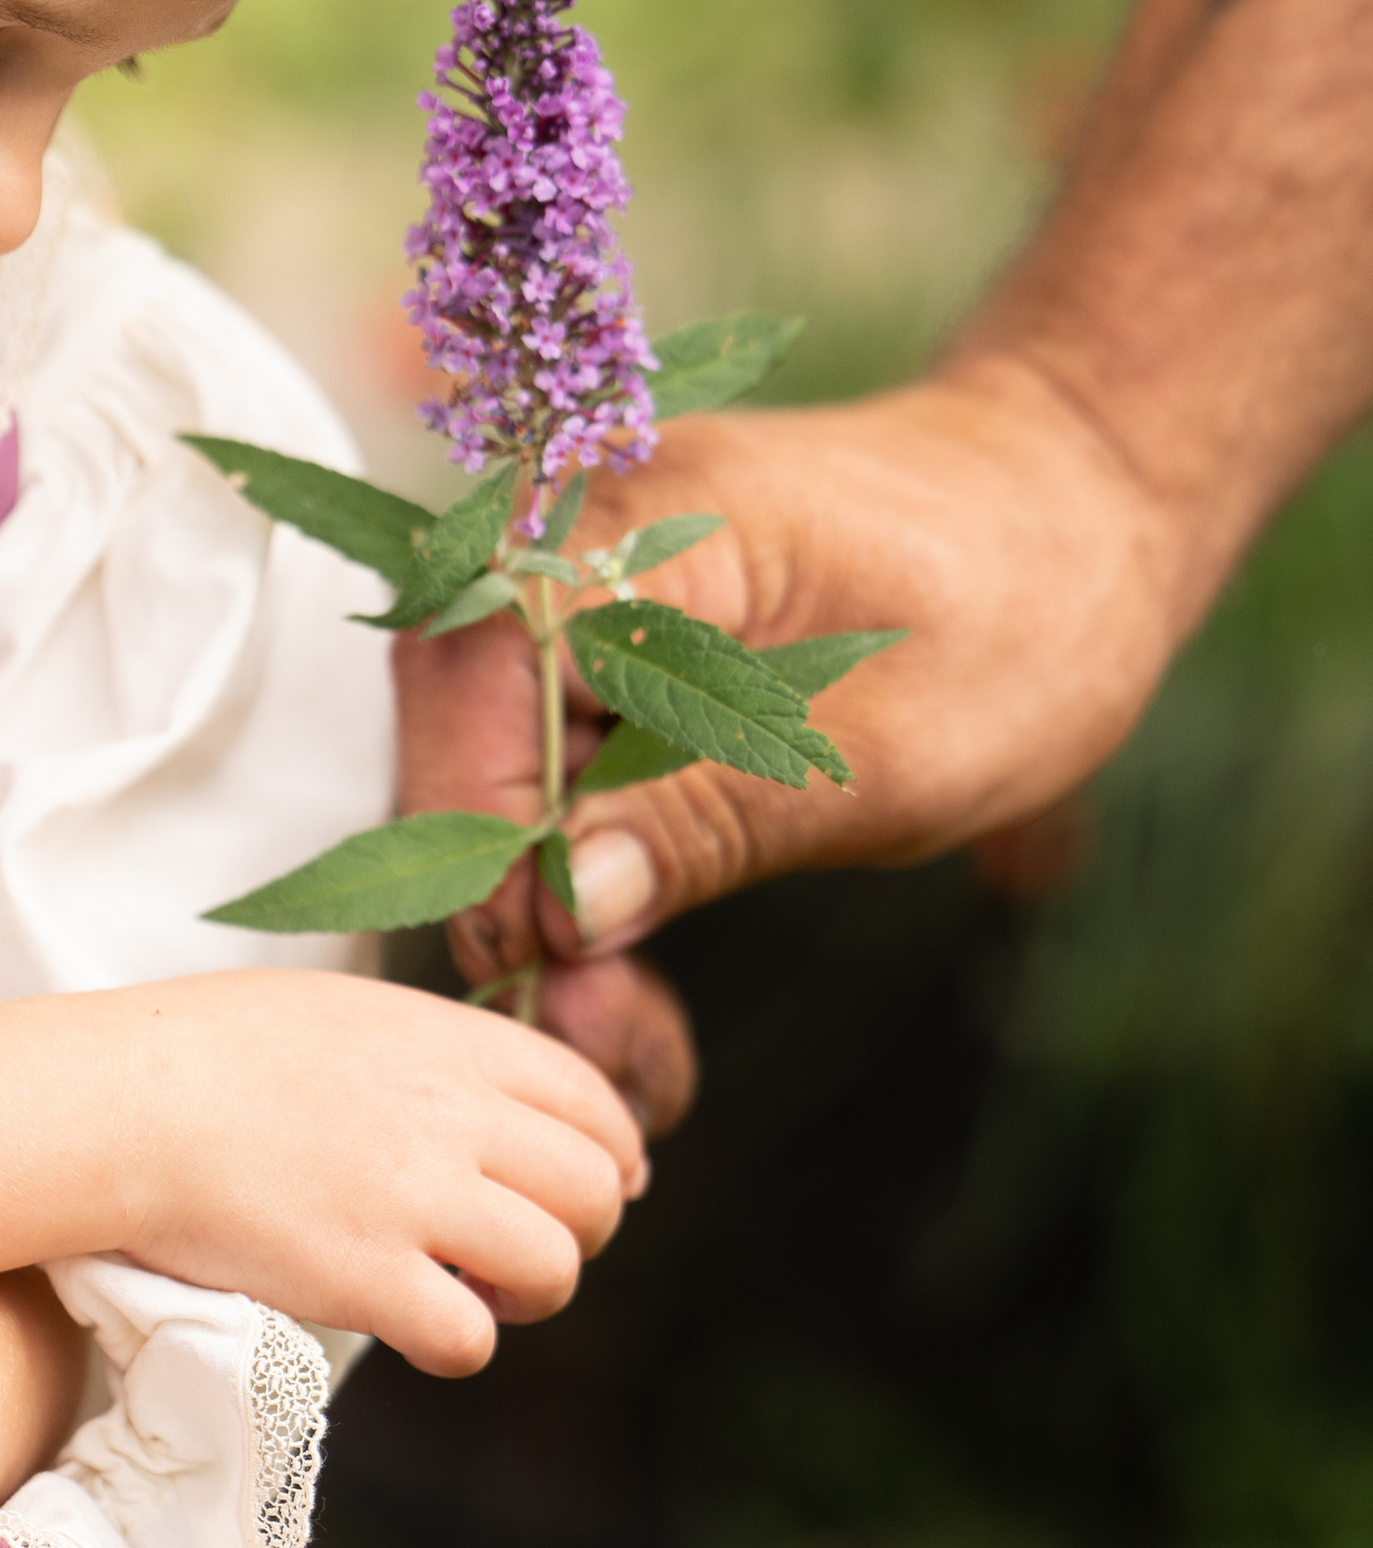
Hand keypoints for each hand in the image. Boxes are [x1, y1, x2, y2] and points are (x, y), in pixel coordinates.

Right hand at [0, 968, 646, 1382]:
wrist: (122, 1101)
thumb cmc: (205, 1051)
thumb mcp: (339, 1014)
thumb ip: (428, 1054)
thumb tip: (493, 1103)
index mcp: (445, 1041)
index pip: (589, 1100)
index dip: (611, 1154)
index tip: (595, 1188)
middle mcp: (450, 1113)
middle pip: (591, 1190)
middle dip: (578, 1233)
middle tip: (521, 1253)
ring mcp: (414, 1196)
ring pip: (553, 1268)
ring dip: (527, 1295)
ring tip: (475, 1295)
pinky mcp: (367, 1277)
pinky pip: (470, 1337)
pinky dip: (457, 1345)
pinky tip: (415, 1327)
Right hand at [395, 354, 1179, 988]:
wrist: (1081, 508)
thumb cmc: (1027, 608)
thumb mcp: (893, 754)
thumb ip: (716, 817)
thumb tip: (565, 908)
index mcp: (655, 517)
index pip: (488, 666)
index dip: (482, 822)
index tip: (534, 959)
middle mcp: (592, 529)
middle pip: (465, 718)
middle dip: (501, 886)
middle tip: (592, 1039)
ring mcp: (597, 582)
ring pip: (497, 754)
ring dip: (538, 897)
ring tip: (623, 1036)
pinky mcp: (619, 636)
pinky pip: (554, 751)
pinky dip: (578, 861)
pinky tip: (620, 971)